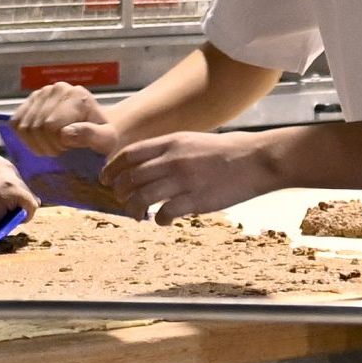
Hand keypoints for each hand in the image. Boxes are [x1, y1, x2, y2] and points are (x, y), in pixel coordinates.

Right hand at [0, 155, 39, 239]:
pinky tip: (1, 218)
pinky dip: (23, 217)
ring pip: (28, 201)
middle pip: (25, 192)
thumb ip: (6, 193)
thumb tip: (39, 201)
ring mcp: (10, 177)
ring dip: (14, 213)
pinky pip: (31, 207)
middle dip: (12, 206)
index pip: (17, 185)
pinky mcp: (13, 190)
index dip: (5, 201)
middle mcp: (6, 165)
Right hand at [13, 81, 120, 156]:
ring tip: (52, 146)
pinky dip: (23, 137)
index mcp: (77, 96)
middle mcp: (58, 89)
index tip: (68, 150)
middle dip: (46, 146)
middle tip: (60, 151)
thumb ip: (91, 135)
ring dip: (35, 144)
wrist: (96, 126)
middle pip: (36, 127)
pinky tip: (40, 141)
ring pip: (24, 127)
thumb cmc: (102, 135)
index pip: (51, 126)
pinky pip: (15, 123)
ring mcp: (41, 93)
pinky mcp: (30, 100)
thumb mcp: (106, 140)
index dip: (56, 145)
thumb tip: (66, 133)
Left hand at [101, 132, 278, 224]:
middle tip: (120, 200)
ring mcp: (183, 180)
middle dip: (118, 191)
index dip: (112, 169)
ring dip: (133, 209)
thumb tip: (146, 163)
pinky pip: (164, 213)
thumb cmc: (226, 151)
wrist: (255, 160)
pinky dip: (158, 220)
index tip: (106, 180)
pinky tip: (162, 221)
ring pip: (141, 197)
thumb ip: (168, 150)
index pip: (129, 155)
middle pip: (130, 177)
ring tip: (137, 214)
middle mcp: (172, 160)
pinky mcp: (195, 200)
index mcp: (171, 142)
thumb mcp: (192, 141)